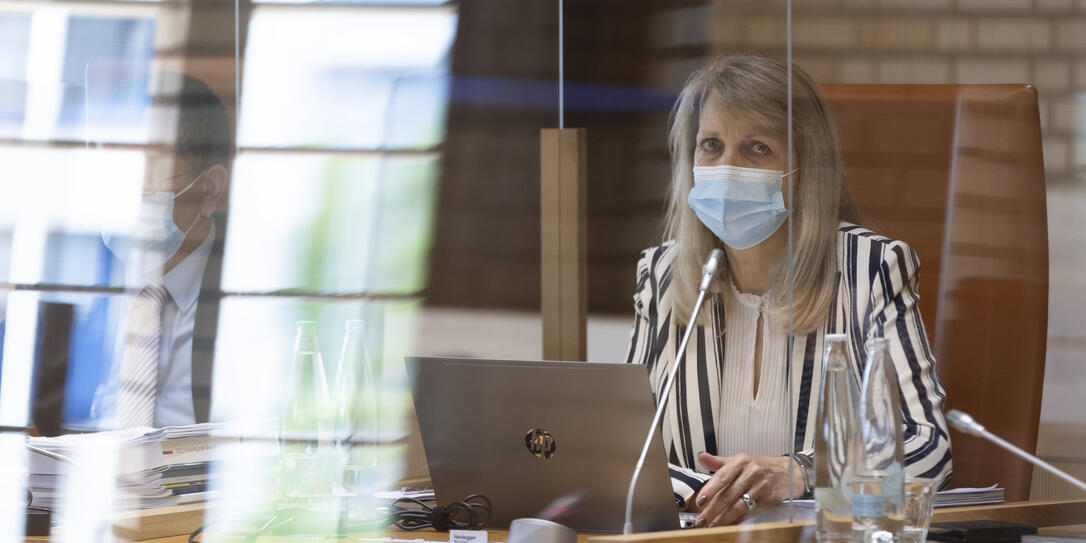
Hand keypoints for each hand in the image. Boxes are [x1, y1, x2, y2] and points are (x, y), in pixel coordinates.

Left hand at [688, 452, 804, 526]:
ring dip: (724, 517)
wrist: (789, 472)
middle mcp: (751, 472)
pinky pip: (750, 511)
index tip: (700, 501)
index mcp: (741, 461)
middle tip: (701, 519)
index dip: (710, 490)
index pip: (722, 476)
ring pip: (739, 505)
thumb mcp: (740, 460)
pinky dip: (738, 519)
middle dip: (713, 509)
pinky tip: (729, 523)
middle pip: (729, 494)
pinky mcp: (768, 499)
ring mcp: (761, 486)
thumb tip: (701, 457)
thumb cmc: (761, 467)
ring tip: (712, 525)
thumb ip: (718, 462)